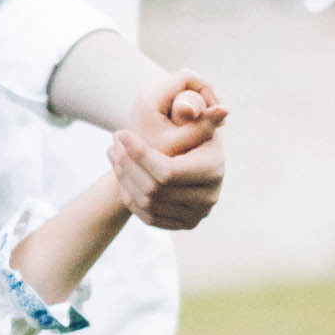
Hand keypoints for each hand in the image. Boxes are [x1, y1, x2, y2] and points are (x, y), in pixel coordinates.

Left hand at [110, 73, 226, 231]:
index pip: (167, 171)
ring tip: (113, 154)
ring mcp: (196, 215)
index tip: (120, 133)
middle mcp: (208, 198)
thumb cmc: (194, 132)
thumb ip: (200, 114)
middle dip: (128, 166)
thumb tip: (222, 109)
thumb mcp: (195, 121)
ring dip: (124, 179)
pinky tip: (120, 174)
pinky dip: (130, 196)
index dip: (140, 154)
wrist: (199, 160)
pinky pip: (148, 215)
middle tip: (112, 144)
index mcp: (213, 171)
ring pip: (148, 203)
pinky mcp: (184, 224)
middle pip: (154, 189)